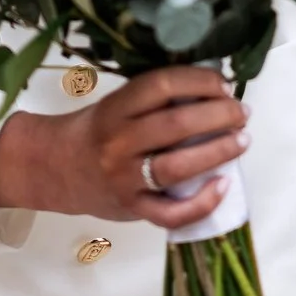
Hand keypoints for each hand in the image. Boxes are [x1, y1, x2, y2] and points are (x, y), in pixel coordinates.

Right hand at [0, 65, 248, 227]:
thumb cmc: (95, 131)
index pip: (161, 86)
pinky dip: (202, 202)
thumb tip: (212, 88)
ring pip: (177, 167)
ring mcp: (124, 179)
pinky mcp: (131, 209)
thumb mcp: (116, 104)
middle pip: (175, 125)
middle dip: (219, 116)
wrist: (54, 169)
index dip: (199, 82)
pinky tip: (223, 185)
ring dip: (218, 151)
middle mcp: (118, 143)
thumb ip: (154, 100)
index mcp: (114, 109)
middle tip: (241, 112)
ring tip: (241, 141)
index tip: (224, 84)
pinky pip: (171, 213)